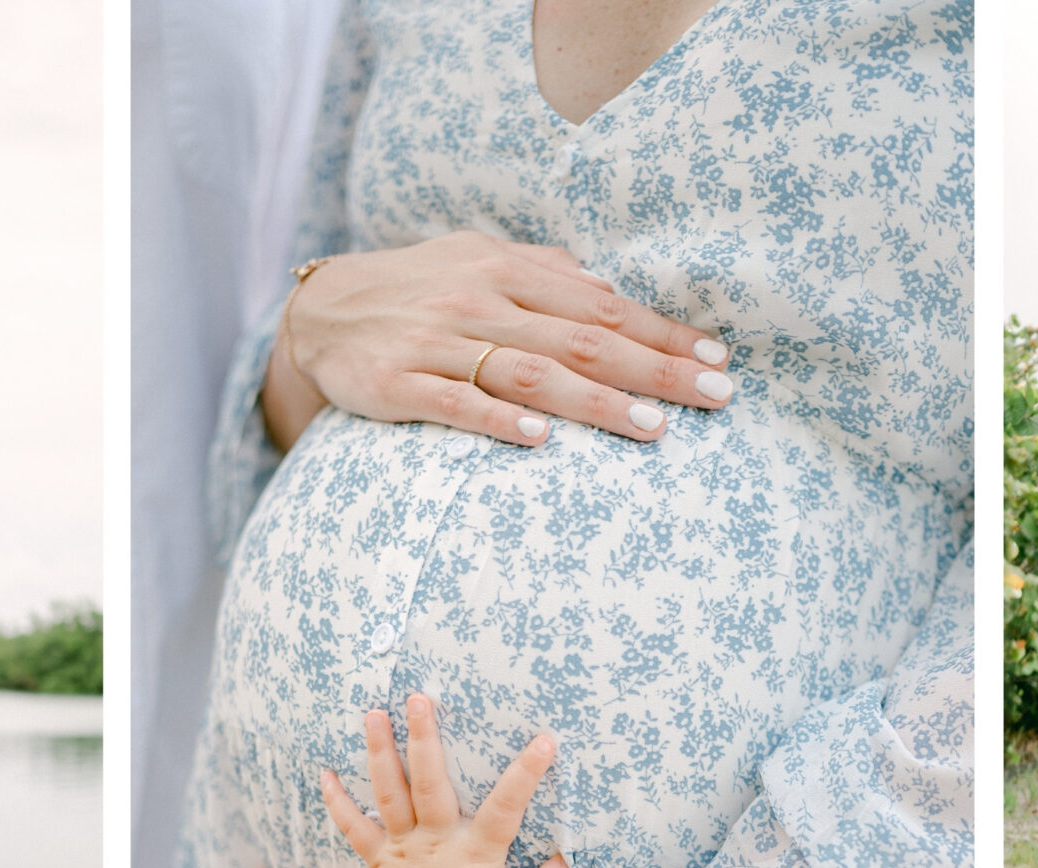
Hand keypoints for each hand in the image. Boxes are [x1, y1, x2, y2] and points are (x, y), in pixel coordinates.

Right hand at [266, 230, 731, 449]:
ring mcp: (439, 344)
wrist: (321, 310)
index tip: (715, 359)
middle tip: (713, 397)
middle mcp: (481, 302)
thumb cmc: (421, 287)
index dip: (662, 334)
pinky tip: (541, 438)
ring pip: (531, 373)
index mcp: (509, 270)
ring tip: (652, 429)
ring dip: (595, 402)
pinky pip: (456, 404)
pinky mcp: (399, 385)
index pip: (603, 305)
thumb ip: (547, 272)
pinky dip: (500, 419)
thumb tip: (615, 288)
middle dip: (654, 371)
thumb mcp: (481, 258)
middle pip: (583, 339)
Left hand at [315, 692, 571, 867]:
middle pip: (431, 784)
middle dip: (425, 739)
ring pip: (390, 793)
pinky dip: (338, 801)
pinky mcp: (378, 857)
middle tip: (419, 699)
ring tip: (373, 713)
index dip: (525, 775)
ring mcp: (403, 847)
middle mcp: (435, 842)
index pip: (505, 808)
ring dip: (380, 752)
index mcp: (474, 852)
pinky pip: (354, 827)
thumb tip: (568, 865)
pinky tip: (326, 774)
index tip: (544, 740)